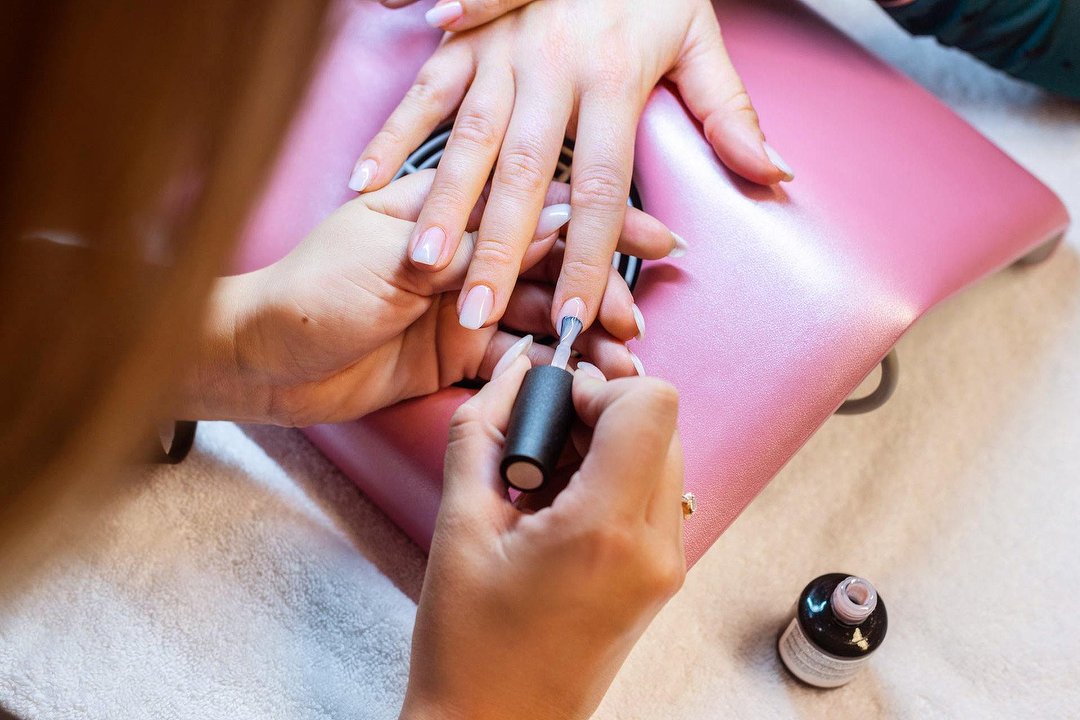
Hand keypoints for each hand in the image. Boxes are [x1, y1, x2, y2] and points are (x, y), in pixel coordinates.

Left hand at [183, 171, 673, 424]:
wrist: (262, 359)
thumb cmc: (313, 288)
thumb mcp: (399, 257)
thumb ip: (475, 247)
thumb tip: (553, 222)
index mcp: (447, 207)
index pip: (535, 204)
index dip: (595, 221)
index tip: (651, 239)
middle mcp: (464, 253)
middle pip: (548, 264)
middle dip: (598, 287)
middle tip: (636, 317)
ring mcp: (462, 306)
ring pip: (538, 316)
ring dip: (580, 337)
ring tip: (622, 361)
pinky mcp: (455, 355)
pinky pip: (512, 359)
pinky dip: (547, 370)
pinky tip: (581, 380)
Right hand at [351, 0, 790, 333]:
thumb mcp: (701, 38)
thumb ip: (729, 112)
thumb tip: (771, 175)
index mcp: (614, 78)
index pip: (602, 190)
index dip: (588, 260)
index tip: (577, 321)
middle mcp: (553, 68)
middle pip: (525, 176)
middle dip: (500, 250)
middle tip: (478, 312)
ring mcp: (501, 51)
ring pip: (467, 138)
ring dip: (442, 203)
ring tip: (422, 263)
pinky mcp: (464, 36)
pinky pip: (424, 89)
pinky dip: (392, 133)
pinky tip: (366, 180)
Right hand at [401, 351, 685, 719]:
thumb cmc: (470, 644)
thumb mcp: (460, 525)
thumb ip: (481, 431)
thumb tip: (512, 370)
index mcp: (606, 531)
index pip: (652, 403)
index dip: (598, 388)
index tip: (550, 410)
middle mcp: (656, 548)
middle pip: (662, 424)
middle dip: (601, 414)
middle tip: (540, 443)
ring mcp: (667, 568)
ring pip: (663, 456)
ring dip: (609, 446)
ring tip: (544, 482)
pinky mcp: (662, 580)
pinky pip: (656, 496)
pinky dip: (615, 480)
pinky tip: (561, 509)